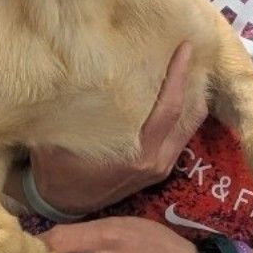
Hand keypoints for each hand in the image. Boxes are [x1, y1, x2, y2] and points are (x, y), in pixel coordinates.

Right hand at [27, 41, 205, 215]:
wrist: (63, 204)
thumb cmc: (59, 169)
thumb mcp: (61, 138)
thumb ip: (73, 110)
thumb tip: (76, 72)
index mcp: (139, 153)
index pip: (169, 108)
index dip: (178, 77)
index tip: (186, 48)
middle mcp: (157, 160)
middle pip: (190, 116)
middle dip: (193, 82)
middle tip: (193, 51)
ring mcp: (162, 166)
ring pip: (190, 126)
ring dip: (192, 97)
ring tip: (189, 66)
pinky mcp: (160, 167)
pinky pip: (181, 135)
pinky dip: (184, 113)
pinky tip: (176, 92)